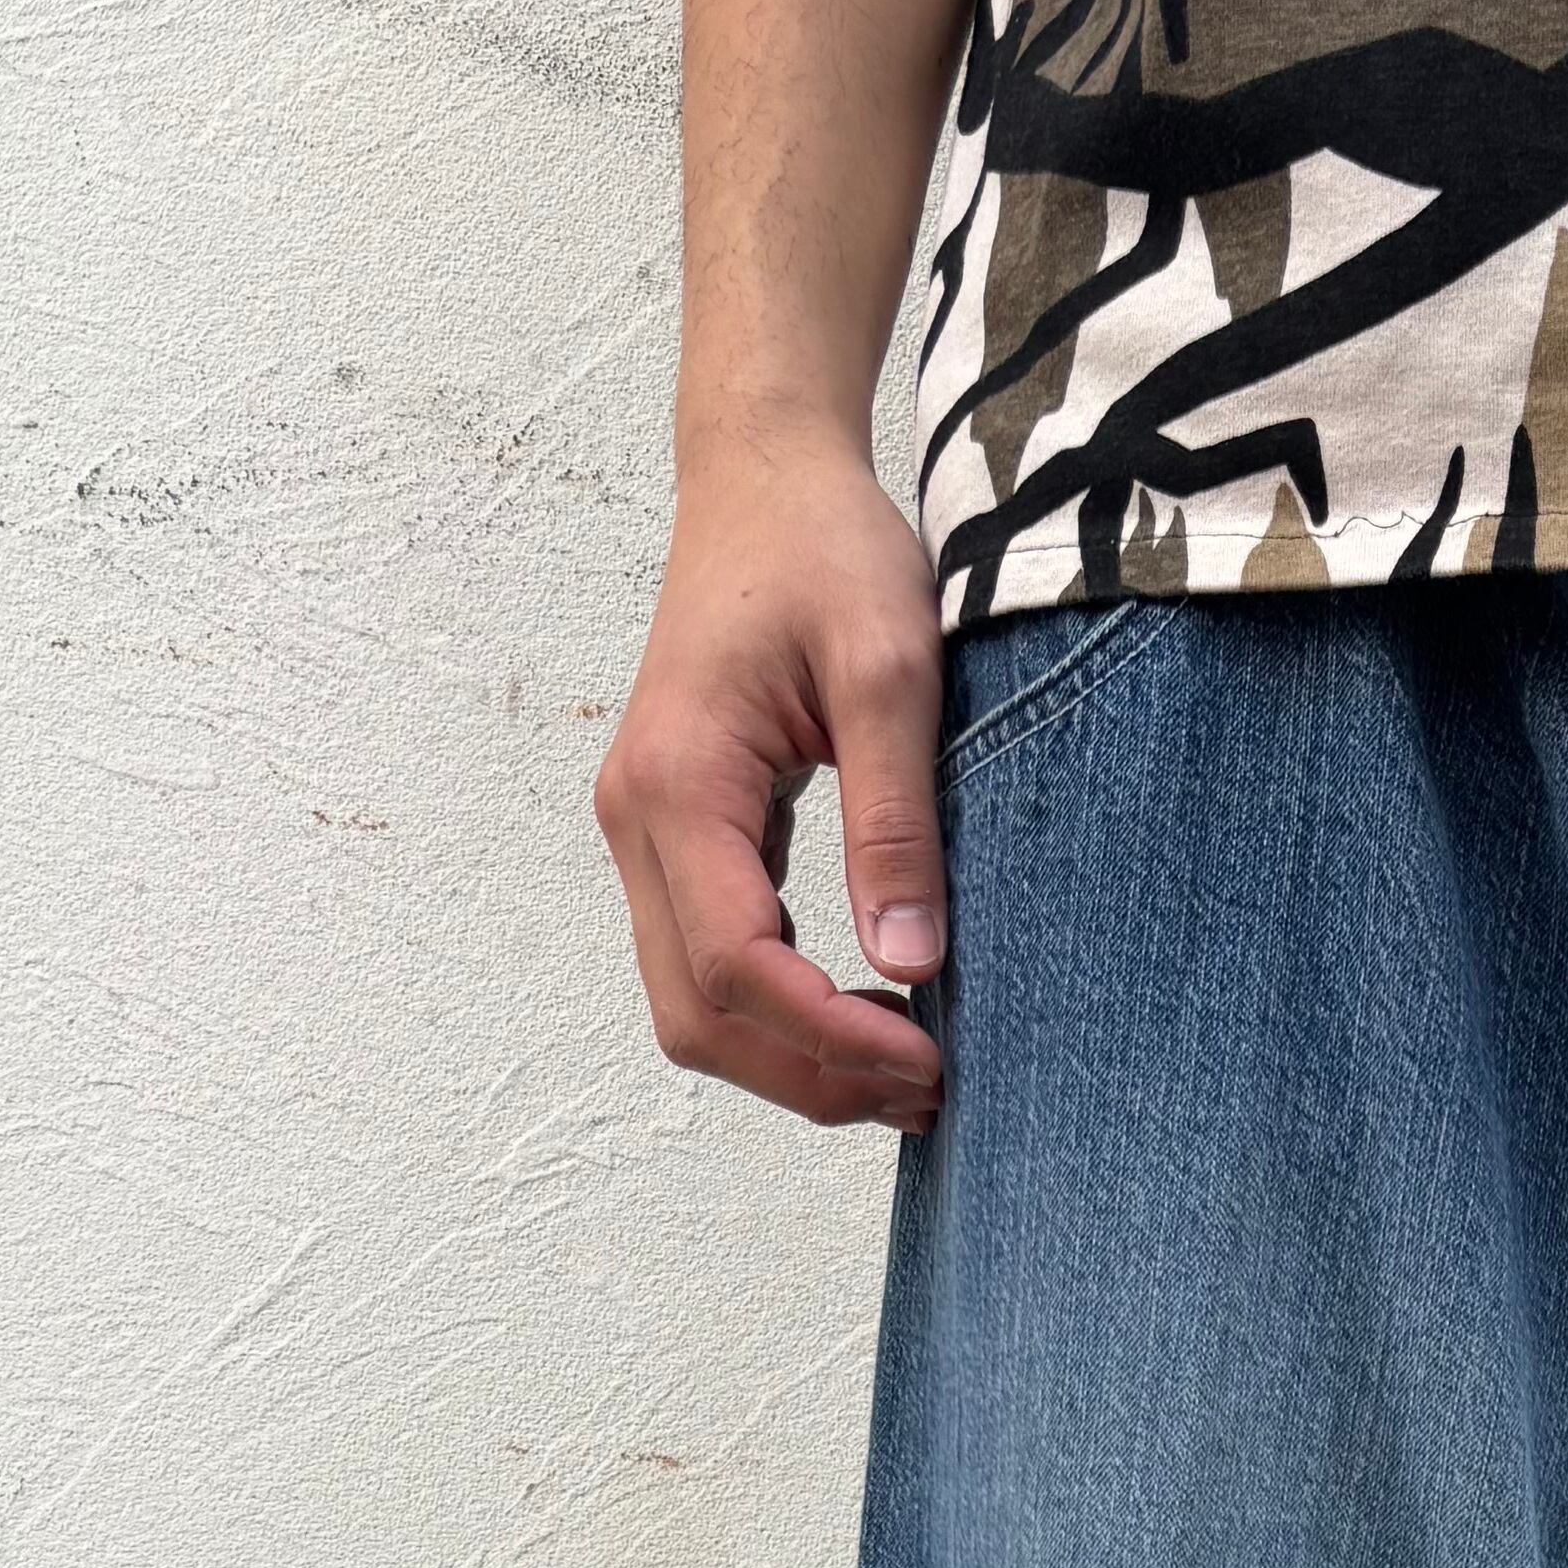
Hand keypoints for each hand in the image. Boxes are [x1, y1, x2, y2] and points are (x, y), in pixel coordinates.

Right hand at [595, 428, 950, 1134]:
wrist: (765, 478)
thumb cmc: (826, 550)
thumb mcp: (890, 670)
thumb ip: (897, 820)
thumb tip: (911, 968)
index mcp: (679, 781)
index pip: (734, 966)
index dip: (829, 1040)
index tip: (930, 1062)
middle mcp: (637, 818)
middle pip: (697, 1014)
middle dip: (808, 1074)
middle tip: (931, 1090)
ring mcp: (646, 831)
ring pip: (693, 1003)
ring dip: (793, 1058)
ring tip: (909, 1067)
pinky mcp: (677, 834)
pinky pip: (709, 959)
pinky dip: (782, 1011)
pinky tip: (871, 1014)